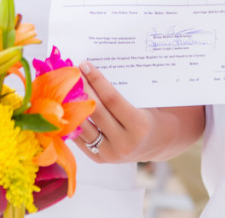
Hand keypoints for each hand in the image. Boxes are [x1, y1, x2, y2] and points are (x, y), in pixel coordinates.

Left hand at [73, 62, 201, 163]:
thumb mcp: (145, 102)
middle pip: (96, 112)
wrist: (158, 142)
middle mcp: (124, 142)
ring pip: (84, 126)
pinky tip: (66, 106)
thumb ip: (122, 92)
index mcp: (139, 125)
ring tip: (65, 87)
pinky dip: (72, 121)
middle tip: (72, 72)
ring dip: (72, 105)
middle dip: (82, 89)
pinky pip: (81, 139)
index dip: (97, 81)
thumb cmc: (151, 115)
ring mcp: (110, 154)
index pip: (112, 99)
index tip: (85, 65)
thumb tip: (95, 71)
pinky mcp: (99, 159)